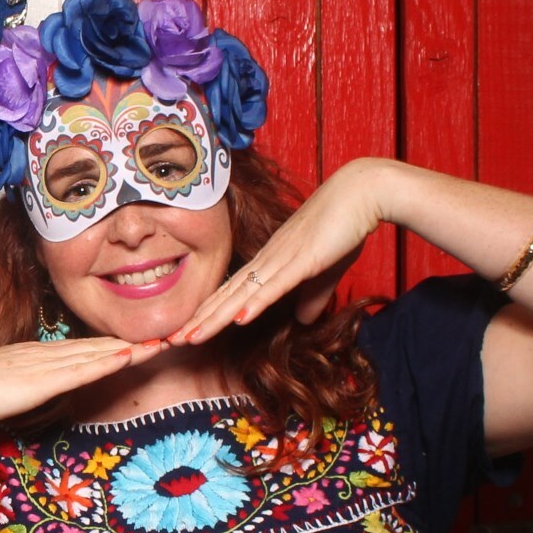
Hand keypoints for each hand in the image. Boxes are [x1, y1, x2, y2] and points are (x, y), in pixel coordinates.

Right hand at [0, 337, 162, 433]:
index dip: (113, 345)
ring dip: (131, 347)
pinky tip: (130, 355)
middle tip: (167, 335)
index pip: (82, 348)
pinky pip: (82, 369)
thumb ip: (21, 390)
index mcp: (33, 355)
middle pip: (97, 346)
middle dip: (132, 342)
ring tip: (161, 341)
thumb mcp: (2, 391)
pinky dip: (108, 360)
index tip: (140, 344)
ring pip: (96, 353)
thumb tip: (31, 396)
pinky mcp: (41, 380)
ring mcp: (44, 365)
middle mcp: (43, 353)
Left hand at [175, 159, 391, 343]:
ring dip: (215, 317)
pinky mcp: (302, 260)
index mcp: (271, 261)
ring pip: (241, 294)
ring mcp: (282, 259)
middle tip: (171, 340)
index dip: (209, 313)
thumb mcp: (326, 271)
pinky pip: (274, 286)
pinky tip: (237, 319)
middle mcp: (268, 260)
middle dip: (199, 320)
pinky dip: (255, 303)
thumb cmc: (343, 226)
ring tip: (189, 337)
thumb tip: (303, 321)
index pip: (232, 291)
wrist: (361, 192)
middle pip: (226, 295)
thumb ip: (313, 296)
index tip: (187, 331)